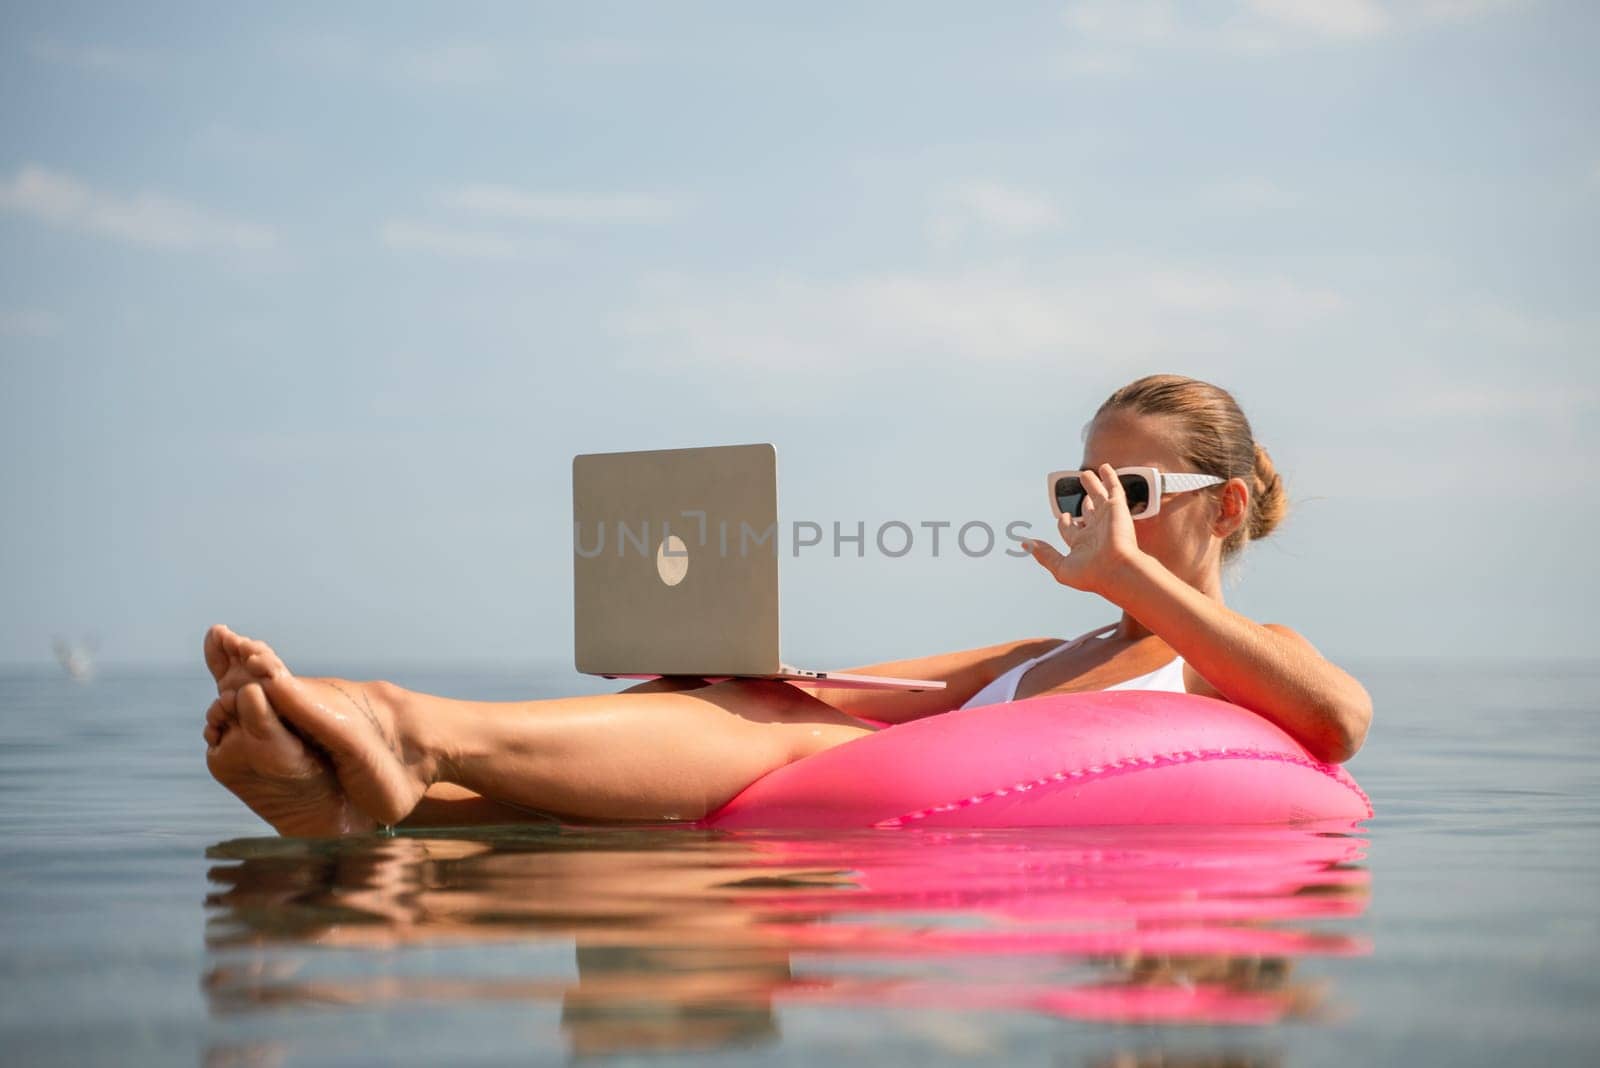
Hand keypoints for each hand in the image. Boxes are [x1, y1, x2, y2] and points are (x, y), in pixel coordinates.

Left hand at [1021, 463, 1145, 596]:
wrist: (1117, 570)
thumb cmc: (1091, 574)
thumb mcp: (1060, 567)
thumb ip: (1044, 554)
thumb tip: (1026, 544)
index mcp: (1082, 544)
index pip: (1071, 529)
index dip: (1065, 522)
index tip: (1063, 517)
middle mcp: (1096, 530)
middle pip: (1087, 512)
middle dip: (1084, 505)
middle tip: (1080, 498)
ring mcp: (1107, 518)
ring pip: (1098, 497)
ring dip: (1092, 485)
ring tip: (1085, 474)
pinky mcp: (1117, 507)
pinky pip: (1113, 488)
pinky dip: (1109, 477)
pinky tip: (1104, 468)